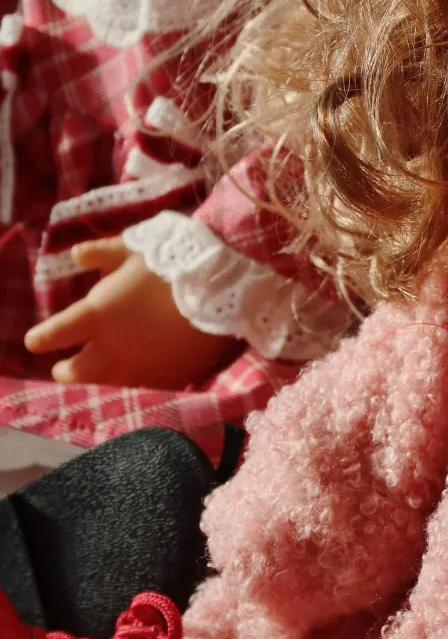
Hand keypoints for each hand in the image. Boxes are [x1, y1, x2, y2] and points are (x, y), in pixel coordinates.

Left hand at [24, 237, 234, 389]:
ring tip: (101, 376)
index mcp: (96, 315)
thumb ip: (102, 253)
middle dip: (66, 372)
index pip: (53, 335)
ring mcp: (138, 369)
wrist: (221, 289)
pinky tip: (137, 377)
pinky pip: (141, 389)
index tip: (36, 341)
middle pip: (74, 373)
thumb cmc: (172, 264)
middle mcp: (111, 348)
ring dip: (98, 381)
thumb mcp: (133, 248)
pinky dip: (134, 384)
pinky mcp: (165, 380)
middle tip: (67, 368)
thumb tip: (77, 255)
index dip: (42, 338)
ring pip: (105, 387)